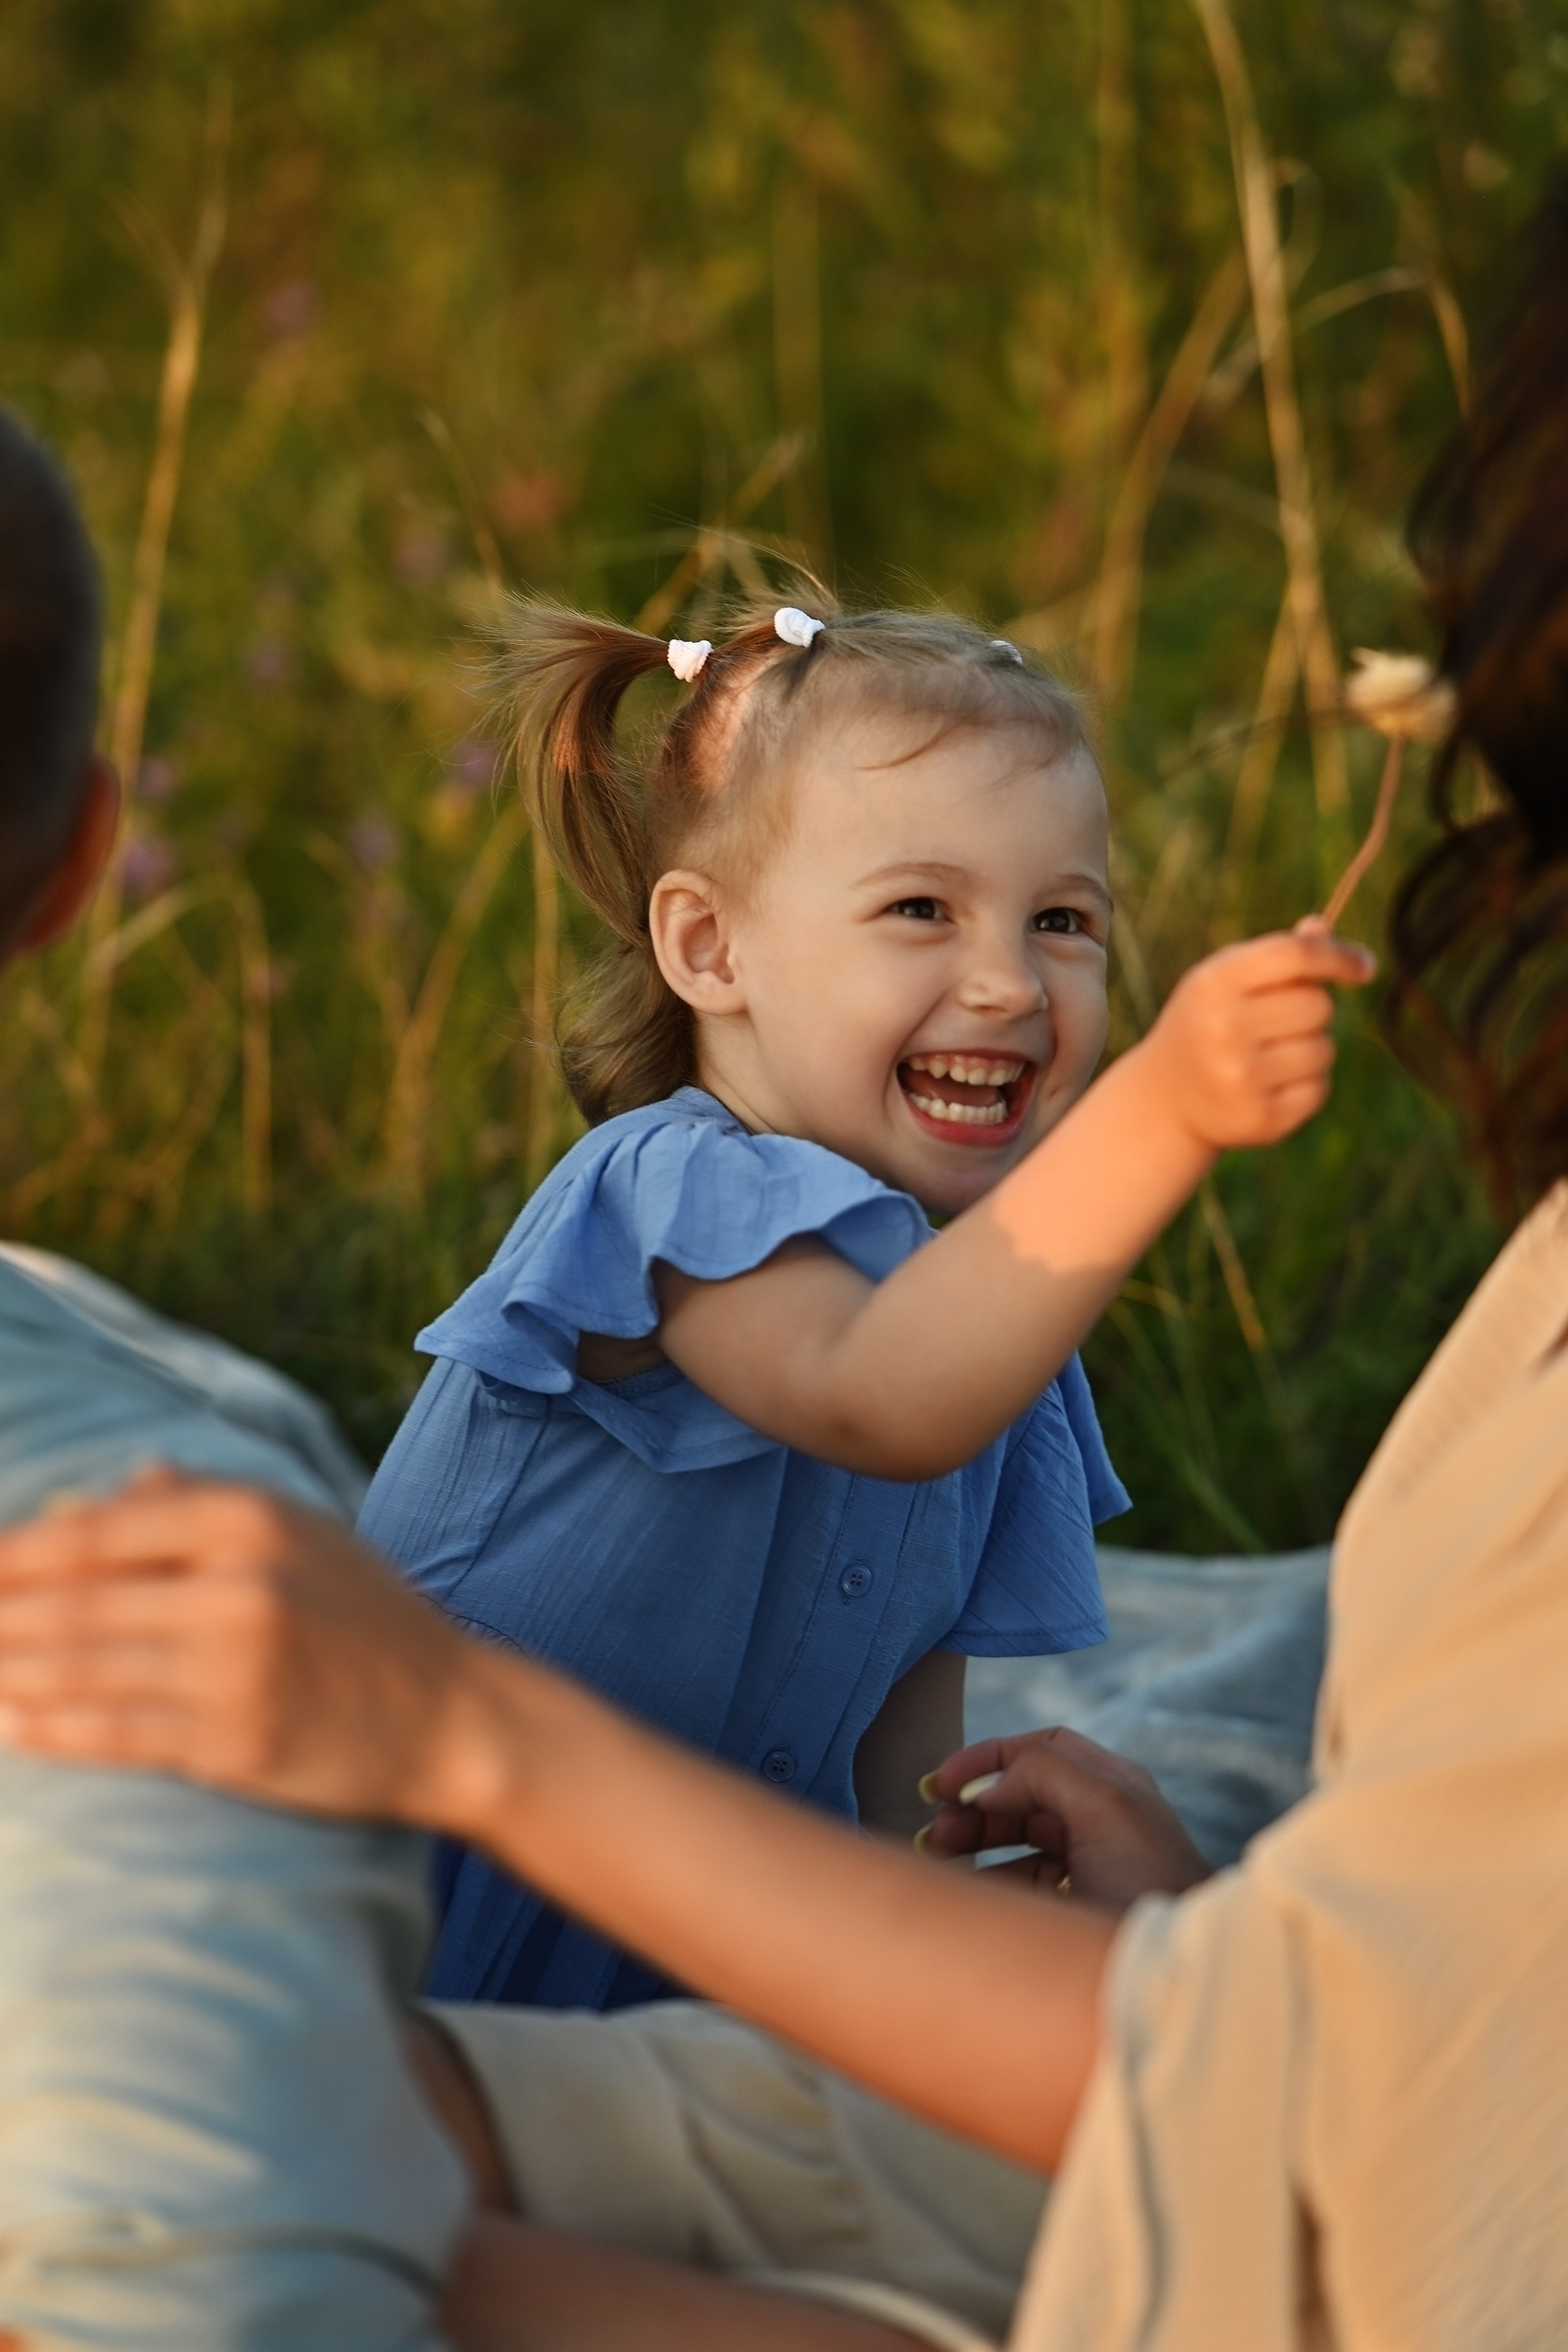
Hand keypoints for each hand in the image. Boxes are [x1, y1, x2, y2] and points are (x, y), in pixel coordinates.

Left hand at [0, 1467, 493, 1825]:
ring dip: (8, 1674)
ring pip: (83, 1669)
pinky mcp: (235, 1740)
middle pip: (74, 1602)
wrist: (452, 1714)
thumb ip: (201, 1502)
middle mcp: (239, 1584)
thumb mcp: (299, 1531)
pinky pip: (116, 1735)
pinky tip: (10, 1723)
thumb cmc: (366, 1617)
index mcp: (249, 1517)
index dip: (10, 1555)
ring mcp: (236, 1666)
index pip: (92, 1531)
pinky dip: (51, 1730)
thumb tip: (111, 1487)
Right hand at [919, 1725, 1214, 1907]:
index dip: (986, 1758)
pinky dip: (993, 1879)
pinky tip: (969, 1892)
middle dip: (973, 1805)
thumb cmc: (1152, 1883)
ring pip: (1019, 1837)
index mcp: (1111, 1783)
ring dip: (975, 1841)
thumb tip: (987, 1786)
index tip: (940, 1784)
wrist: (1183, 1970)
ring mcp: (1091, 1862)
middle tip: (935, 1831)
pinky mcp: (1080, 1904)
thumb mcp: (1104, 1807)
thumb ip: (1043, 1773)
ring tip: (938, 1856)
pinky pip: (1026, 1880)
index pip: (1039, 1749)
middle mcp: (1101, 1816)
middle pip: (1021, 1793)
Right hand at [1129, 922, 1374, 1154]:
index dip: (1337, 956)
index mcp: (1213, 984)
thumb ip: (1275, 956)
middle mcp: (1222, 1030)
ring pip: (1323, 1049)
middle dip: (1311, 1010)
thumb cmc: (1207, 1023)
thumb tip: (1323, 928)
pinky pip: (1319, 1089)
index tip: (1365, 966)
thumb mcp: (1226, 982)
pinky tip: (1270, 1086)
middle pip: (1317, 1006)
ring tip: (1269, 1057)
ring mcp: (1240, 1079)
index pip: (1292, 955)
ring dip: (1310, 1049)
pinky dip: (1306, 1085)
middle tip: (1278, 1022)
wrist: (1164, 1098)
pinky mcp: (1260, 1119)